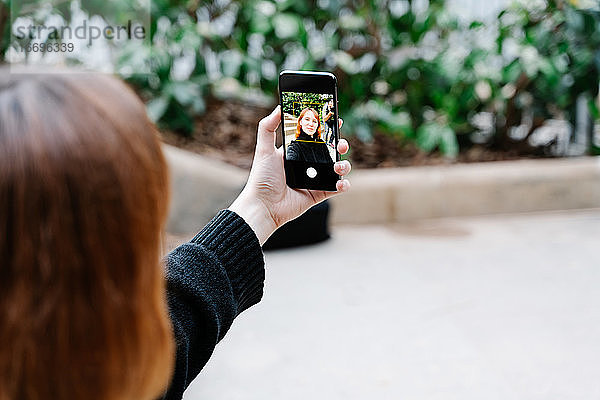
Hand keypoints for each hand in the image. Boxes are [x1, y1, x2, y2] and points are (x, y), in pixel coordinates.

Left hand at [229, 105, 350, 244]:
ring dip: (343, 165)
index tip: (337, 122)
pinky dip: (343, 184)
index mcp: (296, 153)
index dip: (327, 129)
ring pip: (336, 169)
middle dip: (340, 145)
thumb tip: (279, 107)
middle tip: (341, 144)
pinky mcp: (318, 194)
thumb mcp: (263, 149)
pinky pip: (336, 188)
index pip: (315, 137)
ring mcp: (314, 180)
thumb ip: (268, 127)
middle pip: (330, 151)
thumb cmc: (261, 178)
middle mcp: (306, 165)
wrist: (263, 206)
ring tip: (338, 165)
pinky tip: (341, 182)